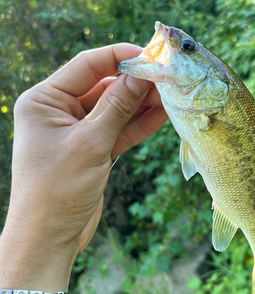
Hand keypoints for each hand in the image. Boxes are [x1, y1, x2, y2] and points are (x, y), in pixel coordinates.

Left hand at [0, 44, 167, 291]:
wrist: (49, 237)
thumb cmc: (58, 189)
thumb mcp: (90, 144)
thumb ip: (117, 107)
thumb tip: (141, 75)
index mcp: (44, 100)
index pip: (87, 66)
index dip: (119, 58)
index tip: (150, 56)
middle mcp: (59, 111)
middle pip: (103, 87)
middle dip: (135, 84)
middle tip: (168, 78)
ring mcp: (77, 131)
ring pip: (114, 110)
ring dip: (141, 104)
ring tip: (171, 96)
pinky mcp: (92, 150)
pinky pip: (118, 131)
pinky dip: (138, 125)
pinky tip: (162, 116)